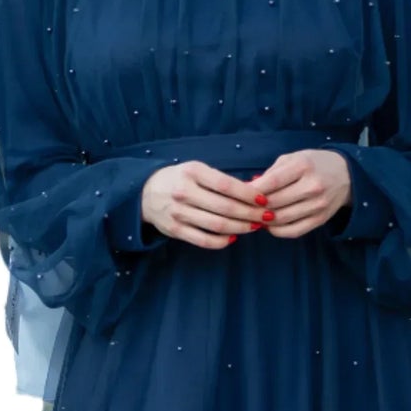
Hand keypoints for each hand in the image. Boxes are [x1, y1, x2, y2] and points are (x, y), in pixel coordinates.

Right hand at [140, 162, 268, 247]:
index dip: (248, 194)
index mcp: (192, 172)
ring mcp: (178, 213)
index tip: (264, 200)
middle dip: (250, 214)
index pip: (226, 185)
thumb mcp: (195, 169)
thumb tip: (253, 192)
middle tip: (266, 217)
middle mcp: (184, 192)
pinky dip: (222, 241)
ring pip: (217, 225)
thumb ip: (220, 180)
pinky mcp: (175, 230)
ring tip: (254, 227)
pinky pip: (204, 240)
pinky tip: (234, 236)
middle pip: (225, 208)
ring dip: (240, 228)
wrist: (145, 193)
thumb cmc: (179, 179)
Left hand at [246, 149, 351, 237]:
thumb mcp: (293, 158)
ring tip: (256, 215)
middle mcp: (312, 186)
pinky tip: (270, 224)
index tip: (242, 194)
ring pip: (281, 219)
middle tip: (245, 207)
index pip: (272, 182)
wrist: (347, 175)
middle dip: (255, 207)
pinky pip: (293, 231)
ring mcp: (318, 205)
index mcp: (303, 166)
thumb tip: (249, 189)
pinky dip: (277, 230)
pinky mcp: (320, 220)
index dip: (253, 191)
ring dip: (264, 220)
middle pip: (274, 203)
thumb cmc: (313, 164)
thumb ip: (271, 172)